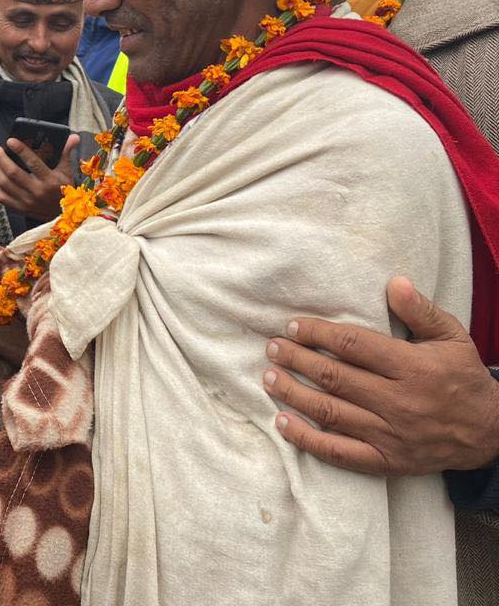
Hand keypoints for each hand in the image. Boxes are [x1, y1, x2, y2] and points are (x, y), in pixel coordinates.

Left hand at [0, 135, 78, 221]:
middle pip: (13, 173)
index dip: (20, 150)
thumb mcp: (67, 172)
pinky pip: (3, 198)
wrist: (62, 215)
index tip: (10, 141)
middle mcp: (37, 191)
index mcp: (50, 180)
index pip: (33, 162)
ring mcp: (27, 202)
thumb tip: (74, 137)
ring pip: (5, 184)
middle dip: (1, 159)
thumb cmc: (63, 190)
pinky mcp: (20, 209)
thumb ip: (66, 153)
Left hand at [264, 275, 498, 474]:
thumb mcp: (452, 338)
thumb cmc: (463, 379)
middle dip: (296, 359)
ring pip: (330, 412)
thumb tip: (393, 282)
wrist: (492, 434)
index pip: (354, 345)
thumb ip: (421, 310)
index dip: (318, 334)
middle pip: (334, 377)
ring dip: (293, 393)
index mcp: (413, 368)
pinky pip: (339, 453)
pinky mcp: (386, 462)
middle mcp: (399, 402)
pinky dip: (306, 439)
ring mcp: (391, 435)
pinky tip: (282, 423)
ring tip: (268, 377)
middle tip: (272, 347)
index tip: (293, 326)